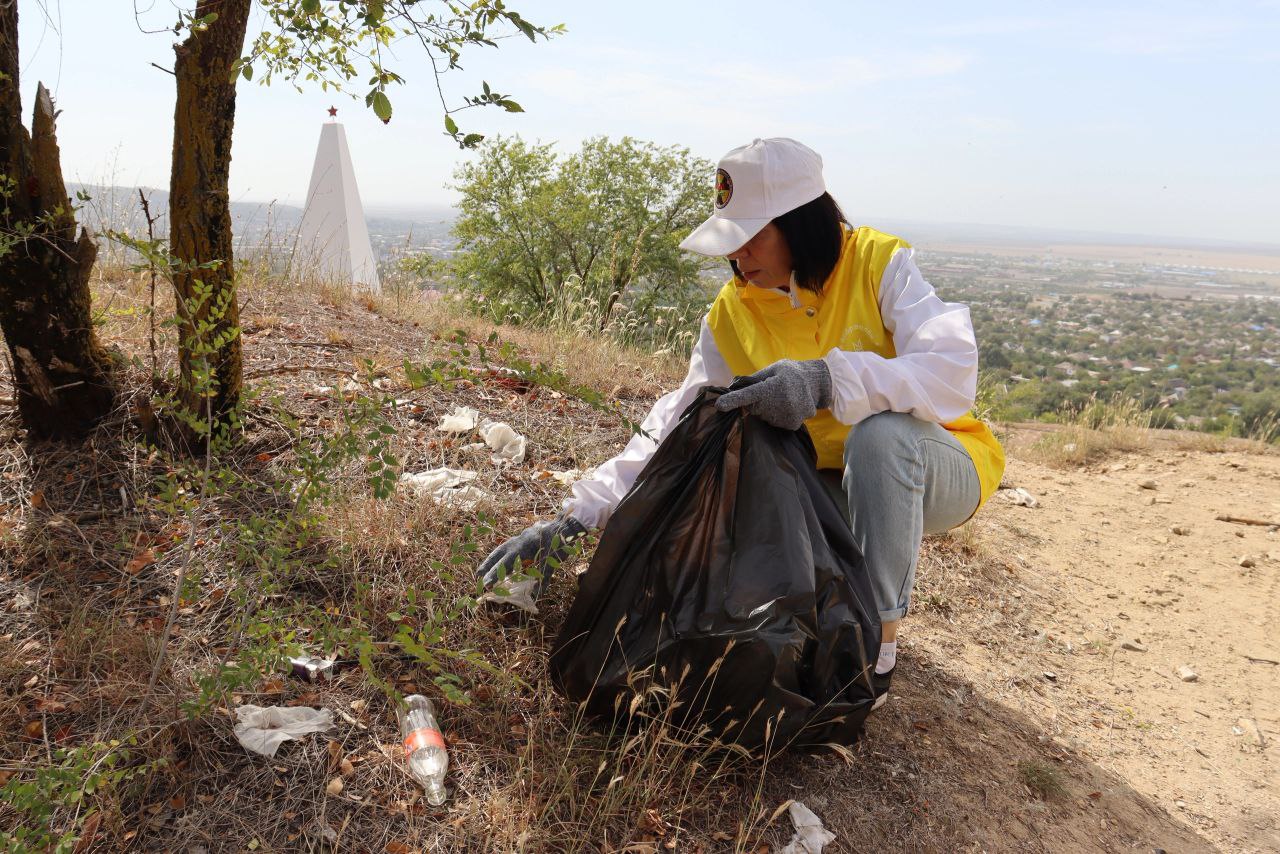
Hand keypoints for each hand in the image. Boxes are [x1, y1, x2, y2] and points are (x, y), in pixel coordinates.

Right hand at [476, 515, 588, 593]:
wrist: (563, 527)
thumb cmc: (557, 546)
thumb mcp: (551, 565)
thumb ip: (543, 581)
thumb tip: (535, 596)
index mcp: (522, 549)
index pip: (505, 564)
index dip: (495, 575)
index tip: (486, 584)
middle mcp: (517, 543)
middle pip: (498, 555)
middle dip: (488, 566)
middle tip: (478, 576)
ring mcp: (518, 539)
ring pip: (500, 550)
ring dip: (491, 560)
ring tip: (483, 571)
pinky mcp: (521, 538)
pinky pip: (506, 547)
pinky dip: (500, 556)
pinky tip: (499, 563)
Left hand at [714, 359, 831, 430]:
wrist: (816, 382)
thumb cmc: (790, 373)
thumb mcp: (772, 369)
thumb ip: (752, 380)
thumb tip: (731, 387)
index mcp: (774, 385)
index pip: (749, 394)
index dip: (733, 400)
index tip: (719, 406)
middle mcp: (781, 402)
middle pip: (755, 408)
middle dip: (758, 402)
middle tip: (773, 391)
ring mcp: (788, 416)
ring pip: (764, 417)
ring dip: (769, 410)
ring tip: (783, 398)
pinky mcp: (793, 425)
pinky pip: (775, 423)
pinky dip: (778, 417)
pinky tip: (788, 407)